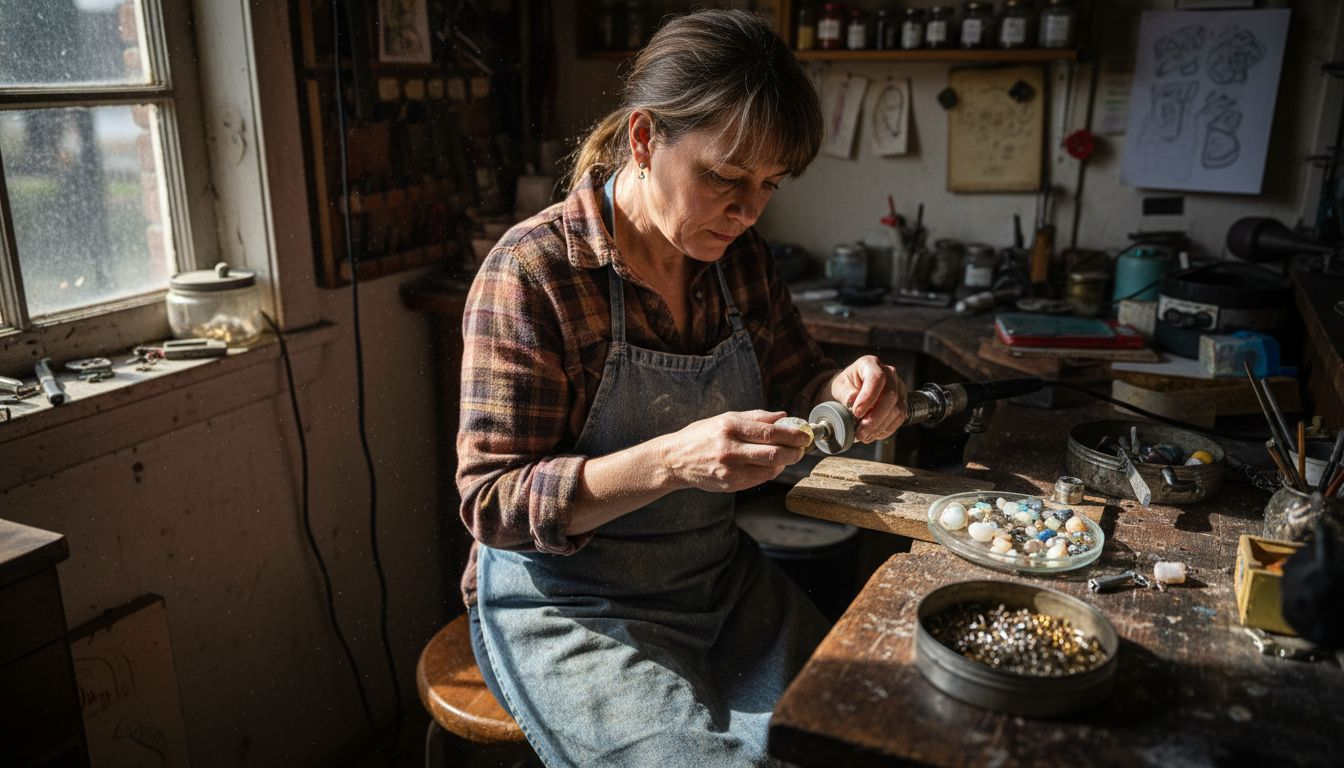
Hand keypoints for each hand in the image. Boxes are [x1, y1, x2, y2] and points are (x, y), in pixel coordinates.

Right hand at [662, 410, 810, 492]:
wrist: (675, 460)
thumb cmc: (702, 435)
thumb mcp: (726, 418)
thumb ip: (756, 417)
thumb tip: (783, 415)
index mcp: (729, 427)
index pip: (769, 432)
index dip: (793, 434)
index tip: (805, 434)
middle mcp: (730, 449)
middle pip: (774, 454)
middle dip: (794, 452)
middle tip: (802, 448)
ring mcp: (730, 470)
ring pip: (769, 469)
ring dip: (784, 463)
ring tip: (787, 455)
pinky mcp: (730, 485)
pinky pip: (759, 479)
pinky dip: (770, 472)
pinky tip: (770, 464)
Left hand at [827, 356, 907, 442]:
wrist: (848, 392)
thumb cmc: (843, 388)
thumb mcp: (838, 387)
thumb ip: (845, 393)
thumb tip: (852, 400)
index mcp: (869, 364)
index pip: (876, 378)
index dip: (868, 397)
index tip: (857, 413)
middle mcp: (888, 373)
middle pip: (890, 395)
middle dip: (875, 418)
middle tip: (860, 432)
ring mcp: (898, 387)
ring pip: (897, 409)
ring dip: (880, 427)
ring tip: (864, 436)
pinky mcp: (902, 401)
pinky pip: (900, 417)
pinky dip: (886, 429)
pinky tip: (873, 434)